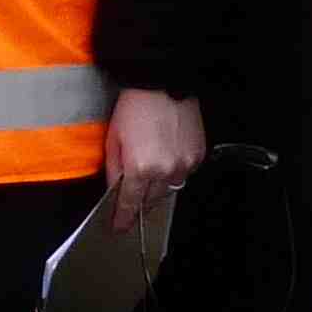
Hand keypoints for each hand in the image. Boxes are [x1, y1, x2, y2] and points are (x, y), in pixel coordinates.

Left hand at [100, 87, 206, 233]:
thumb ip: (113, 169)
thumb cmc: (135, 107)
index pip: (130, 204)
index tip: (119, 227)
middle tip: (132, 193)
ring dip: (158, 186)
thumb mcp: (113, 139)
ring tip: (150, 168)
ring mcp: (185, 164)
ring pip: (169, 190)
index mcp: (140, 168)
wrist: (163, 83)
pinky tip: (166, 155)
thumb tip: (115, 189)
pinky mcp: (197, 156)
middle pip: (151, 200)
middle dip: (140, 200)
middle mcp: (165, 171)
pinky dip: (174, 172)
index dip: (123, 218)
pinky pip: (184, 174)